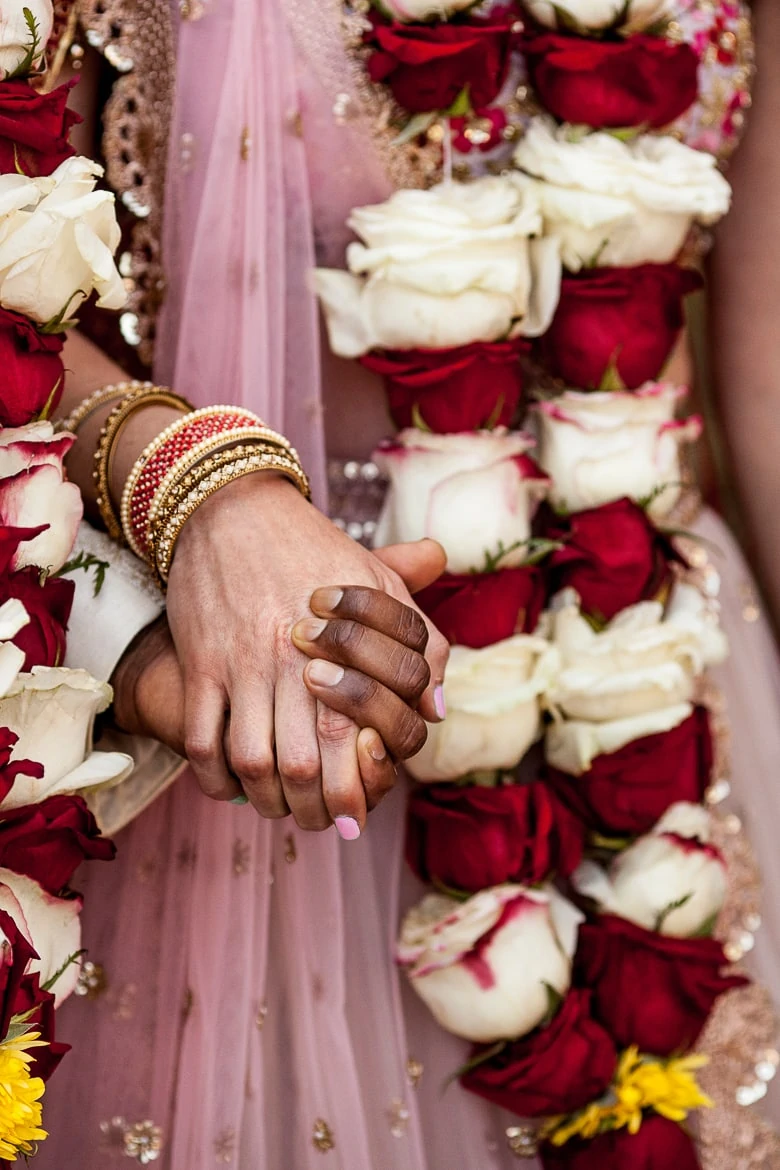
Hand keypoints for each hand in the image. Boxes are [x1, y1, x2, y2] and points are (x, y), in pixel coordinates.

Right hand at [165, 473, 449, 832]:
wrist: (233, 508)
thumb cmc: (315, 550)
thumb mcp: (379, 583)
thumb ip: (417, 643)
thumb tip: (437, 708)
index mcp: (344, 646)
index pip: (357, 738)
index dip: (359, 787)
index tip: (358, 812)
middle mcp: (292, 661)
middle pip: (304, 763)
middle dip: (314, 808)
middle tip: (321, 822)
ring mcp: (241, 664)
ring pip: (251, 760)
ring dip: (266, 797)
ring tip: (279, 807)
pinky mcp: (202, 663)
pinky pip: (202, 739)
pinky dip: (214, 776)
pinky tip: (230, 785)